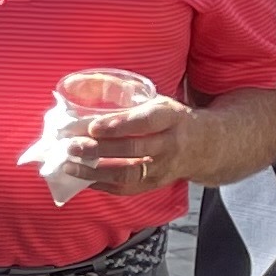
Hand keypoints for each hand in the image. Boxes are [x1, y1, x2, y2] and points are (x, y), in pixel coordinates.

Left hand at [72, 92, 198, 195]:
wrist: (206, 146)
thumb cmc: (172, 119)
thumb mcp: (158, 102)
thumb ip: (128, 99)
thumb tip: (82, 86)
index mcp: (171, 117)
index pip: (145, 122)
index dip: (119, 125)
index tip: (93, 127)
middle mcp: (170, 144)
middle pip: (133, 149)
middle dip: (99, 149)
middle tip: (71, 146)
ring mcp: (164, 167)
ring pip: (128, 173)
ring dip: (96, 171)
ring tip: (70, 166)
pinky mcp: (156, 184)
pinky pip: (128, 188)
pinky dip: (103, 185)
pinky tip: (83, 178)